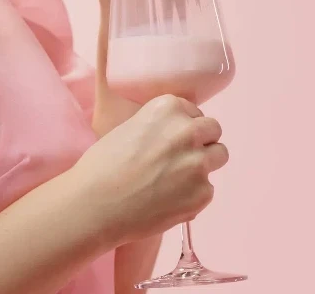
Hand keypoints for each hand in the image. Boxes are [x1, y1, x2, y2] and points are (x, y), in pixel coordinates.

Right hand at [72, 94, 227, 245]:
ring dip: (203, 164)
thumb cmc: (101, 166)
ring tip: (178, 178)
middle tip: (180, 156)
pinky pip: (207, 189)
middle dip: (201, 141)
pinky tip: (168, 200)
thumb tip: (174, 137)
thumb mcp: (128, 129)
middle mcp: (188, 131)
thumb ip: (158, 128)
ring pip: (219, 156)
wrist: (94, 205)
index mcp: (167, 109)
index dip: (182, 126)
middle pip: (213, 129)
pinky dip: (192, 194)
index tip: (170, 139)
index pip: (193, 111)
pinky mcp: (203, 194)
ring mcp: (198, 163)